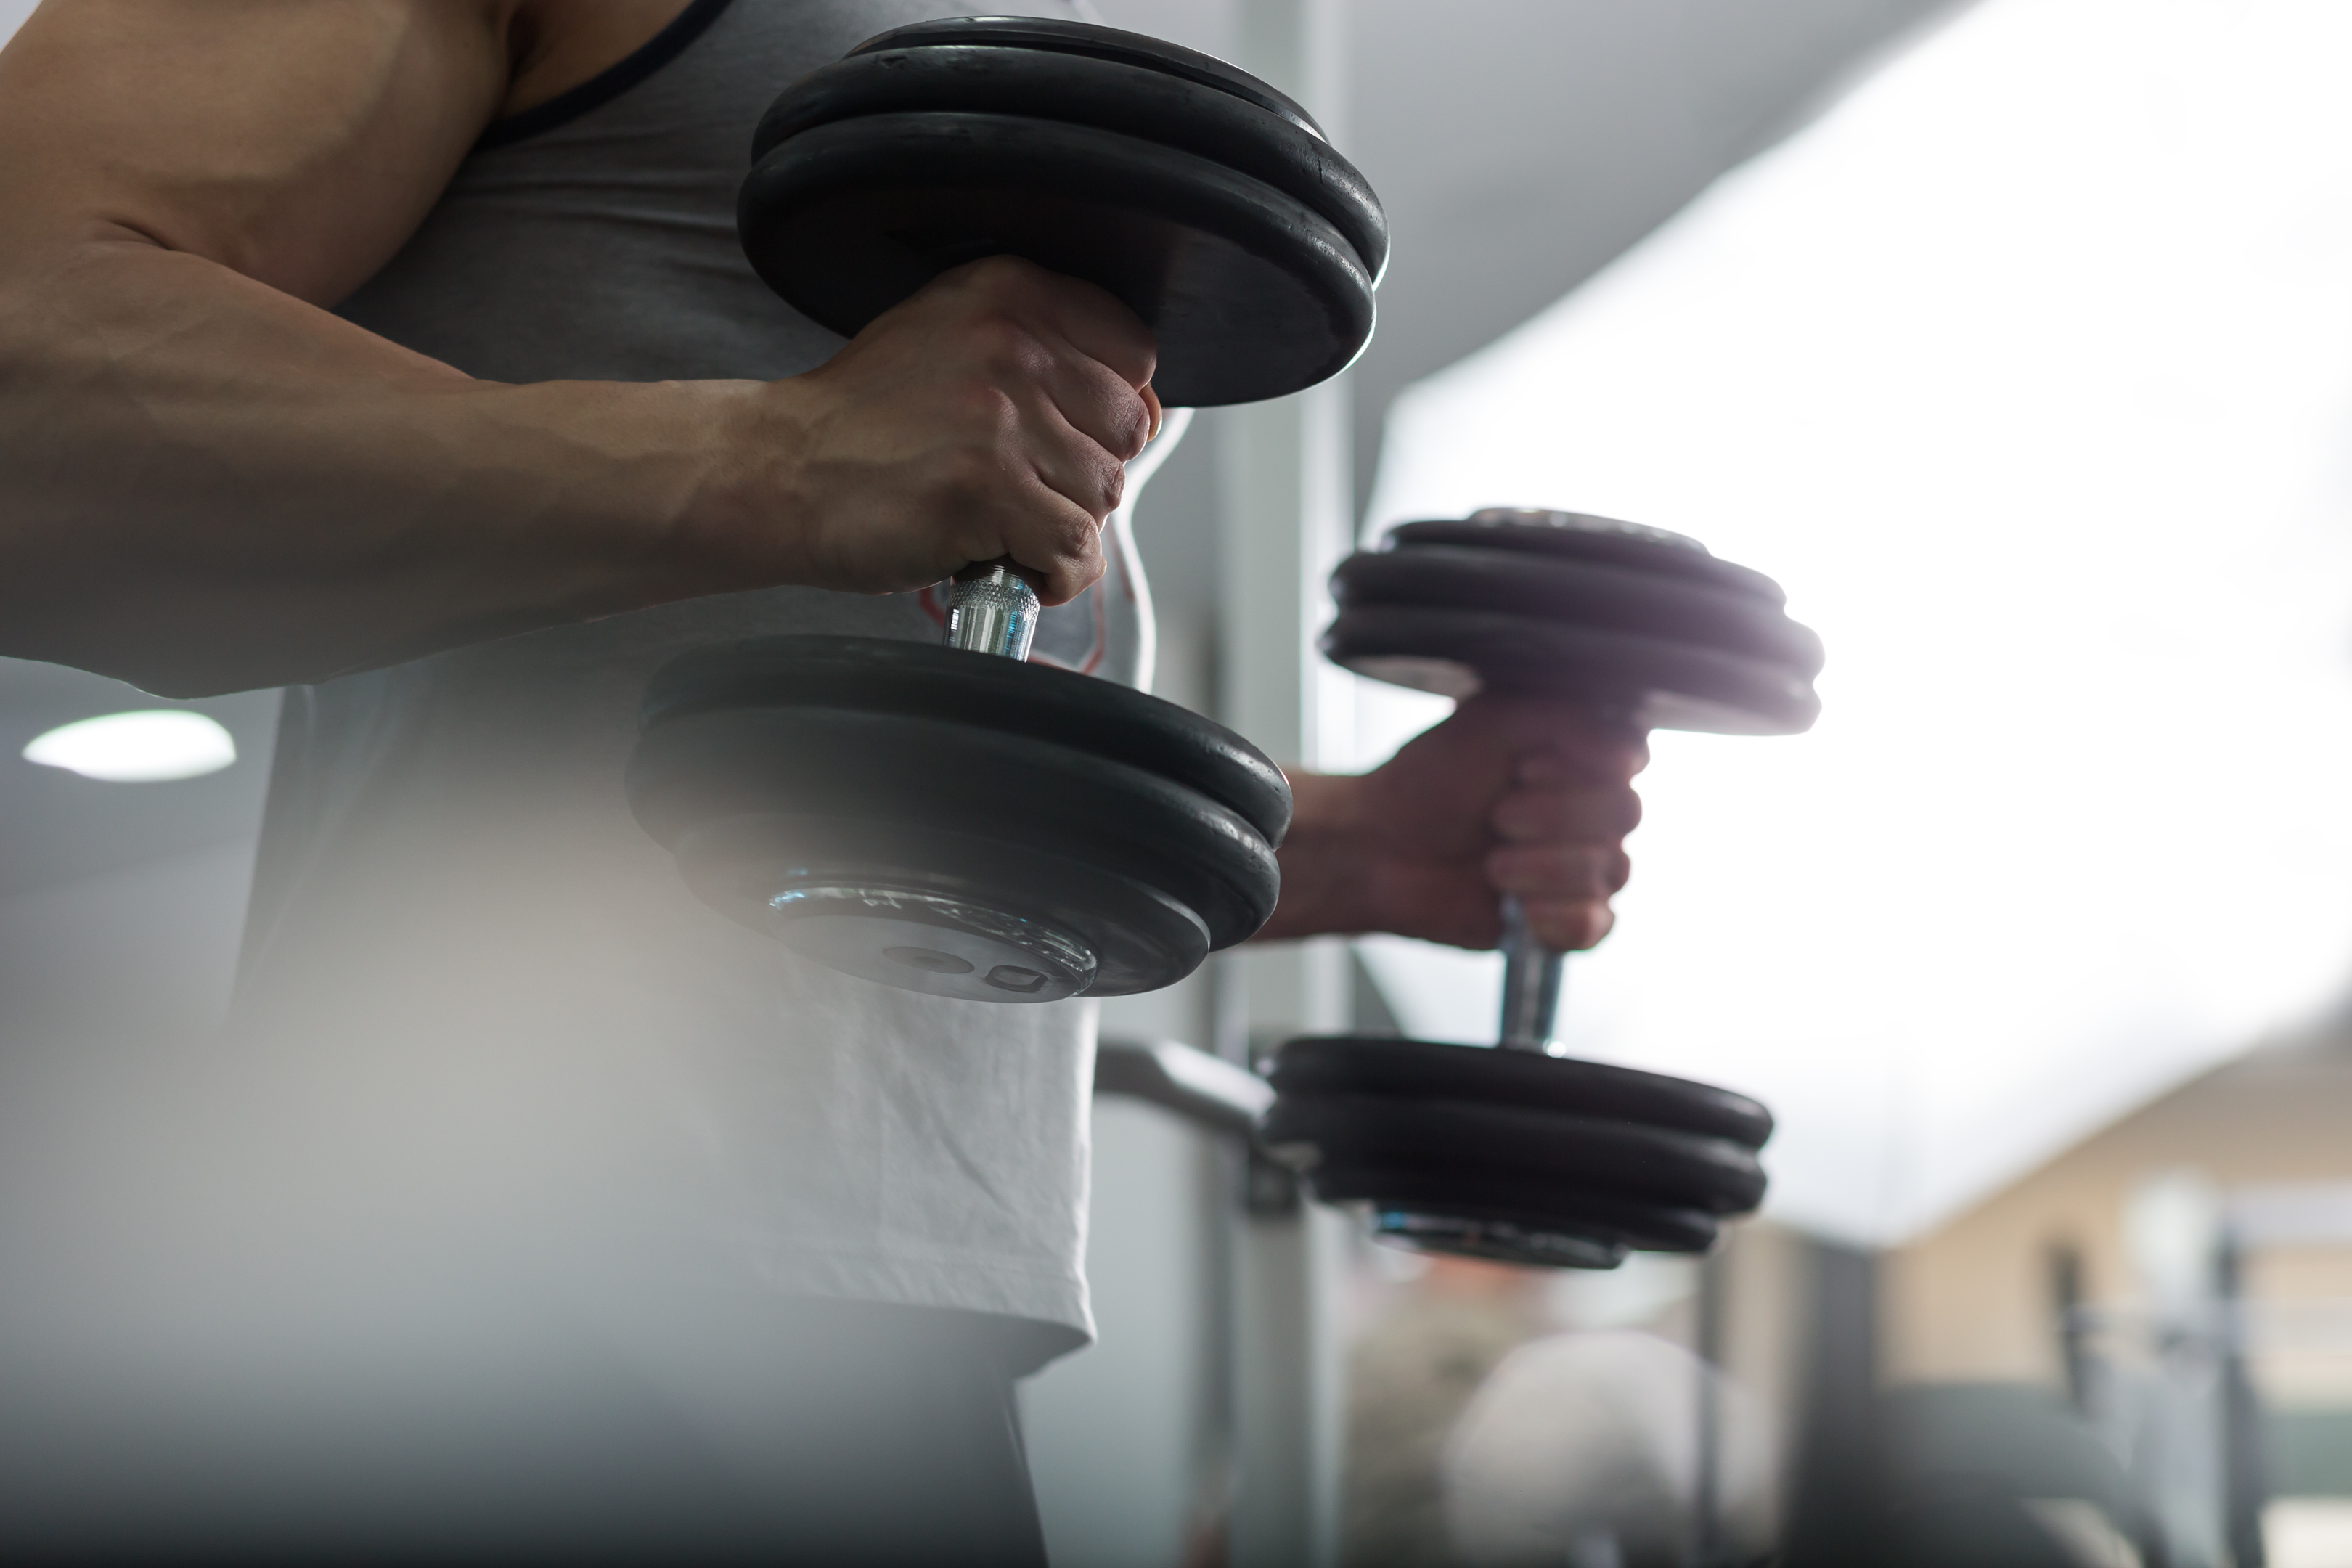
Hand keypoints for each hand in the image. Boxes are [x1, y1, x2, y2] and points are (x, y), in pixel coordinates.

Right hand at [741, 256, 1161, 605]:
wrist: (779, 472)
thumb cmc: (865, 422)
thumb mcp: (953, 339)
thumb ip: (1042, 351)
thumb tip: (1140, 409)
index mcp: (1011, 291)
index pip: (1134, 352)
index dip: (1110, 409)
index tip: (1069, 438)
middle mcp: (1012, 342)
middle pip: (1125, 429)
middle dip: (1085, 472)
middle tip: (1024, 489)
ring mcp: (1001, 417)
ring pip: (1104, 493)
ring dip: (1062, 525)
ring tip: (1003, 523)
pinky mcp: (989, 488)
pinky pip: (1075, 547)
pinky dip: (1055, 574)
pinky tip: (1012, 564)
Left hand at [1255, 696, 1645, 950]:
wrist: (1382, 849)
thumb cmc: (1428, 782)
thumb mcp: (1489, 722)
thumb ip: (1564, 718)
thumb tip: (1627, 752)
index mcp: (1579, 754)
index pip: (1631, 756)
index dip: (1581, 767)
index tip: (1526, 768)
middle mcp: (1593, 809)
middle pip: (1625, 813)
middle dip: (1552, 817)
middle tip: (1497, 816)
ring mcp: (1584, 866)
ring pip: (1610, 869)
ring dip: (1539, 867)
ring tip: (1491, 863)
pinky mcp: (1567, 919)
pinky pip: (1597, 925)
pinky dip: (1555, 917)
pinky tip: (1519, 907)